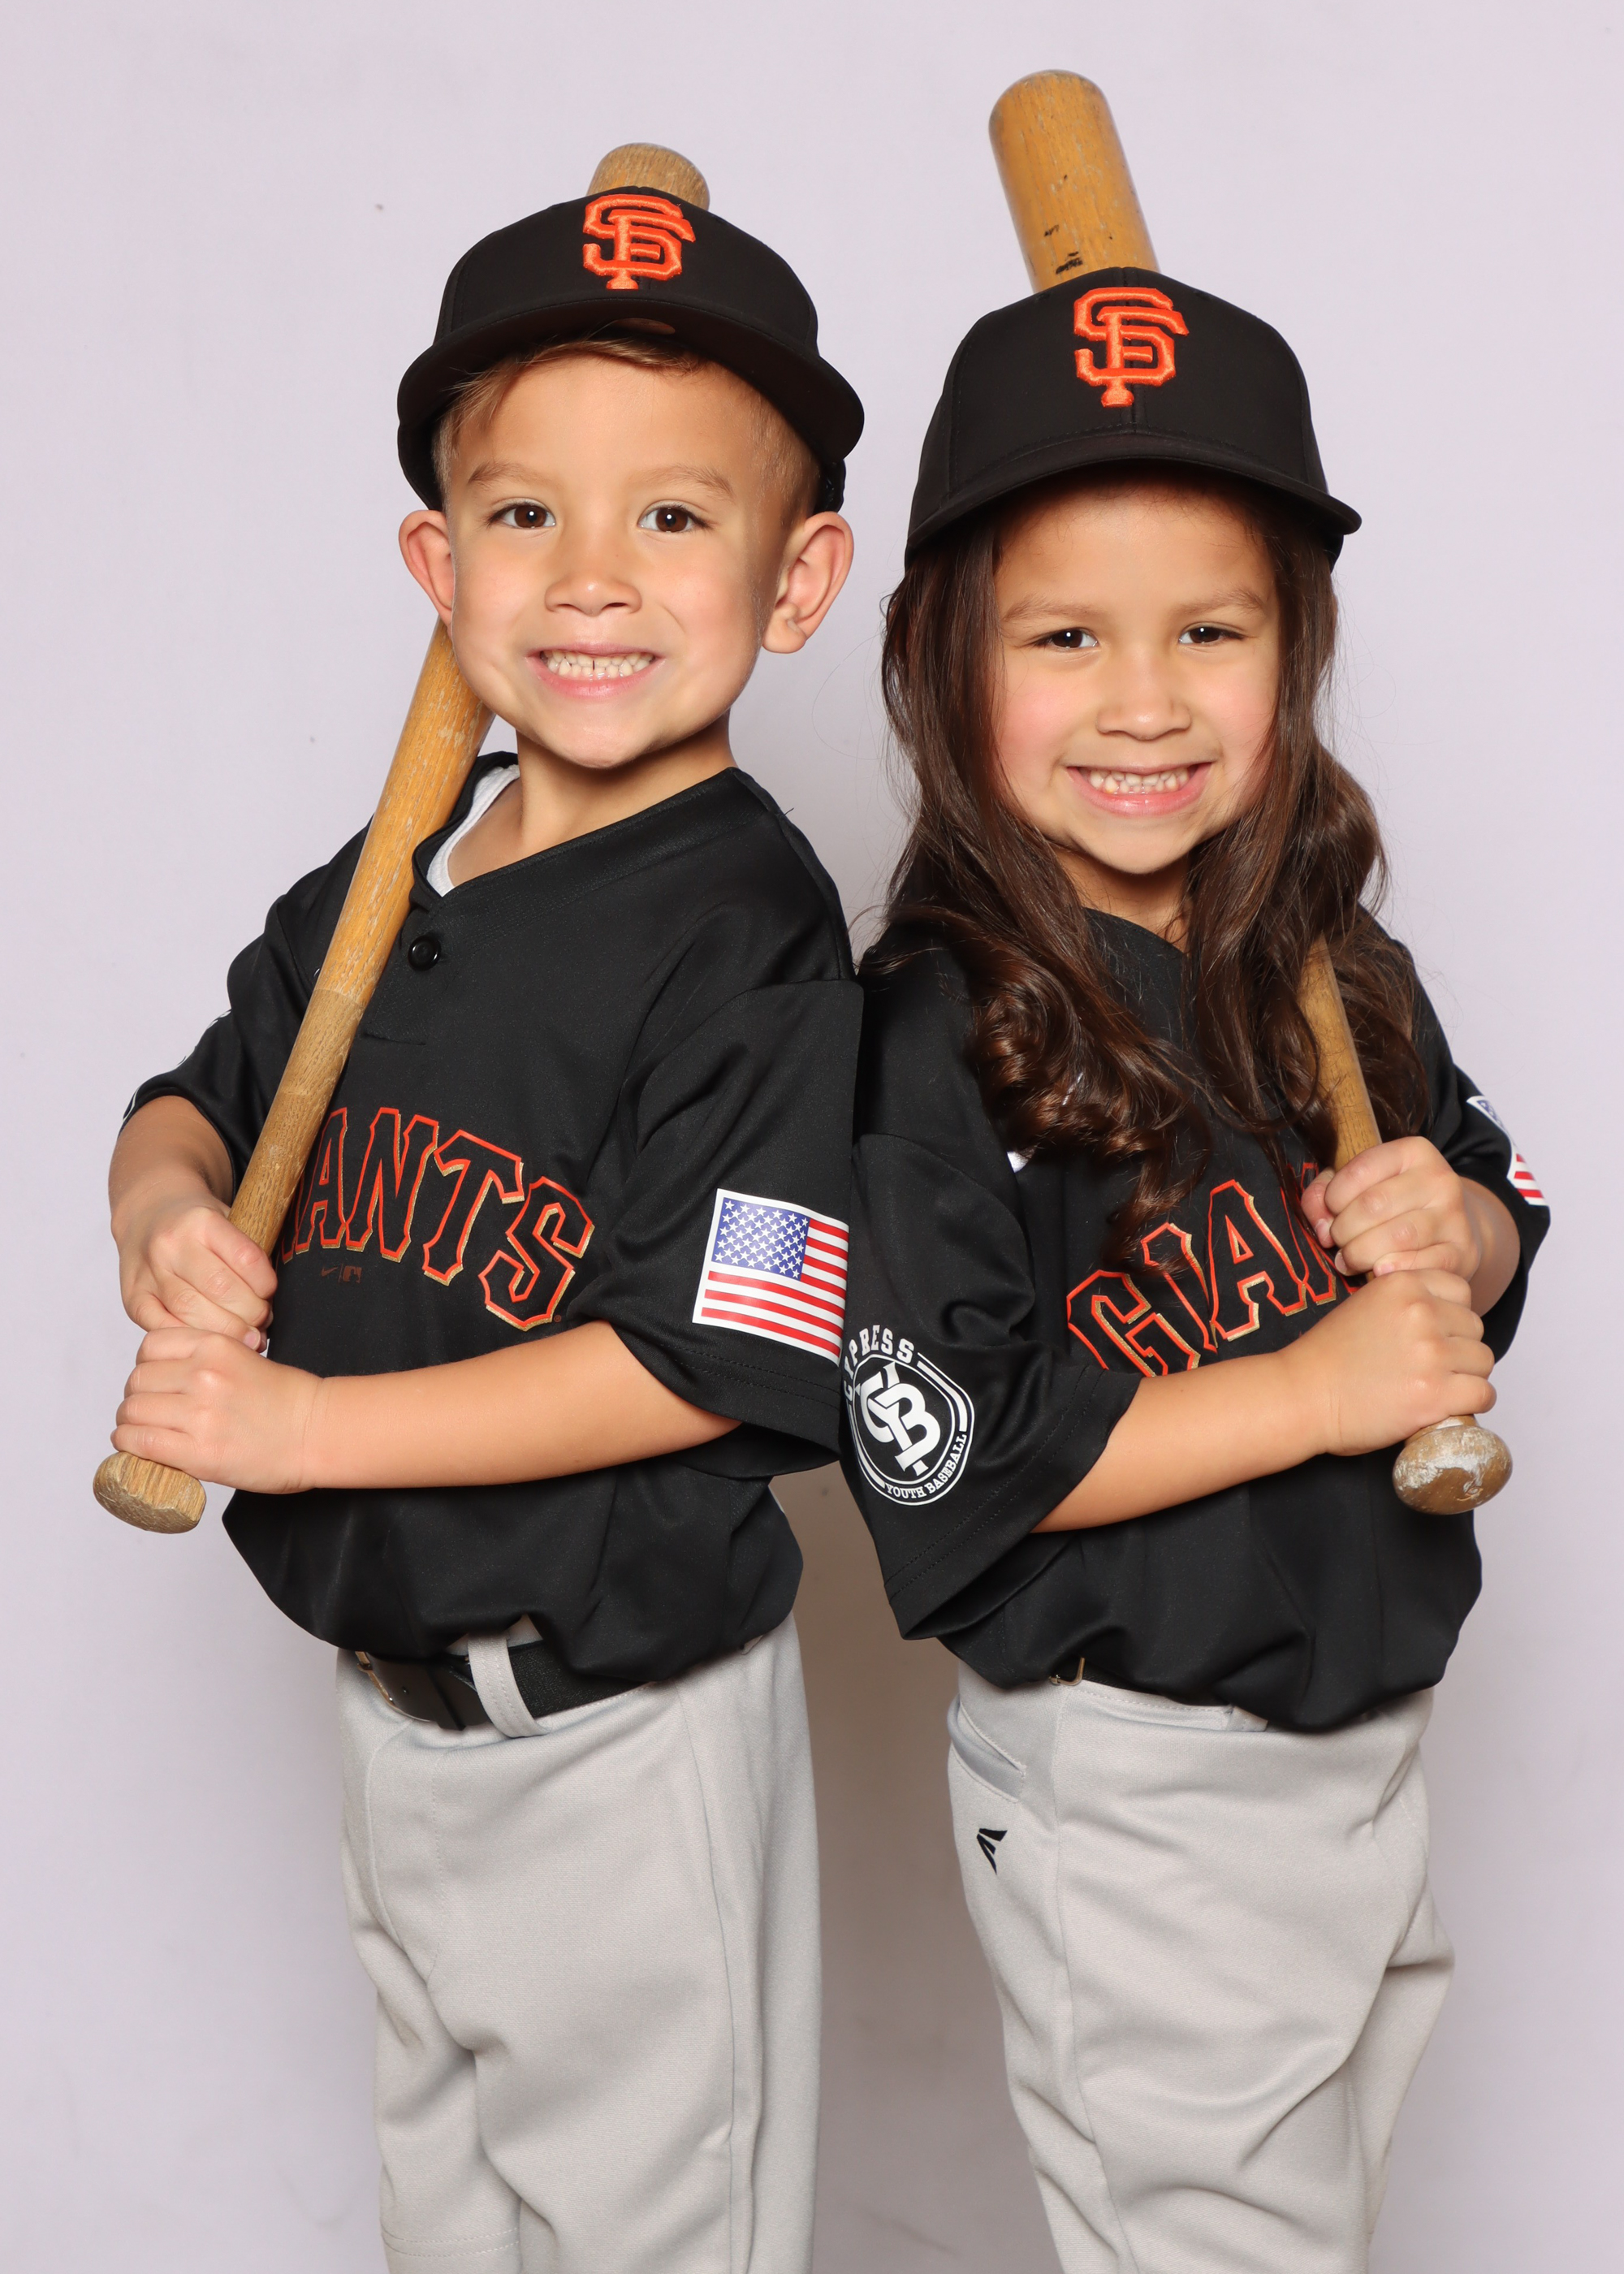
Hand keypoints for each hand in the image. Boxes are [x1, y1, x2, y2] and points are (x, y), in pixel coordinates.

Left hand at [112, 1328, 322, 1492]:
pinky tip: (134, 1447)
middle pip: (137, 1380)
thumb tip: (161, 1376)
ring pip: (132, 1411)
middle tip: (147, 1411)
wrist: (317, 1432)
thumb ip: (203, 1359)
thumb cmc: (286, 1400)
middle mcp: (203, 1375)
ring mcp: (199, 1414)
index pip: (150, 1346)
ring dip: (129, 1422)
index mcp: (215, 1346)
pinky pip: (140, 1442)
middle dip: (136, 1396)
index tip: (155, 1381)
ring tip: (140, 1431)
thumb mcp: (244, 1357)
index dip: (146, 1365)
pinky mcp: (198, 1452)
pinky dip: (128, 1445)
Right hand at [117, 1192, 276, 1344]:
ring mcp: (148, 1273)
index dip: (266, 1285)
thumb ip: (249, 1254)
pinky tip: (210, 1340)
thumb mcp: (230, 1220)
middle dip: (251, 1313)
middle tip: (262, 1321)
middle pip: (220, 1290)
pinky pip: (162, 1328)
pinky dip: (191, 1338)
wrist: (149, 1214)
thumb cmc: (198, 1225)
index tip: (271, 1294)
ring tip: (246, 1337)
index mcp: (202, 1221)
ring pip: (191, 1313)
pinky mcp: (133, 1298)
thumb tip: (271, 1304)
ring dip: (226, 1331)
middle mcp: (171, 1245)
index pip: (246, 1259)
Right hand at [1280, 1269, 1494, 1458]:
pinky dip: (1472, 1403)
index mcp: (1403, 1284)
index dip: (1450, 1315)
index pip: (1460, 1292)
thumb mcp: (1364, 1305)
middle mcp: (1421, 1312)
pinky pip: (1484, 1394)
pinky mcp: (1435, 1394)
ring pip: (1483, 1361)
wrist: (1301, 1395)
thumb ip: (1403, 1301)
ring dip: (1467, 1376)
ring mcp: (1431, 1353)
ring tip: (1439, 1387)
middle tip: (1432, 1367)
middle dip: (1459, 1347)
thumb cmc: (1326, 1357)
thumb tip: (1442, 1314)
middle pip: (1474, 1328)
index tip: (1434, 1334)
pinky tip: (1449, 1405)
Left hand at [1303, 1139, 1484, 1283]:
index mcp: (1413, 1152)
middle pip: (1373, 1206)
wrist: (1457, 1227)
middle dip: (1343, 1231)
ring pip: (1396, 1237)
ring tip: (1351, 1260)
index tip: (1332, 1214)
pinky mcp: (1463, 1251)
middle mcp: (1439, 1179)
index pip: (1359, 1170)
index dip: (1333, 1199)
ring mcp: (1454, 1216)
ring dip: (1361, 1255)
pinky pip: (1421, 1265)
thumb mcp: (1359, 1185)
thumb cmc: (1395, 1205)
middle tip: (1339, 1244)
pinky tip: (1378, 1273)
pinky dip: (1392, 1272)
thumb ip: (1323, 1195)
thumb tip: (1321, 1229)